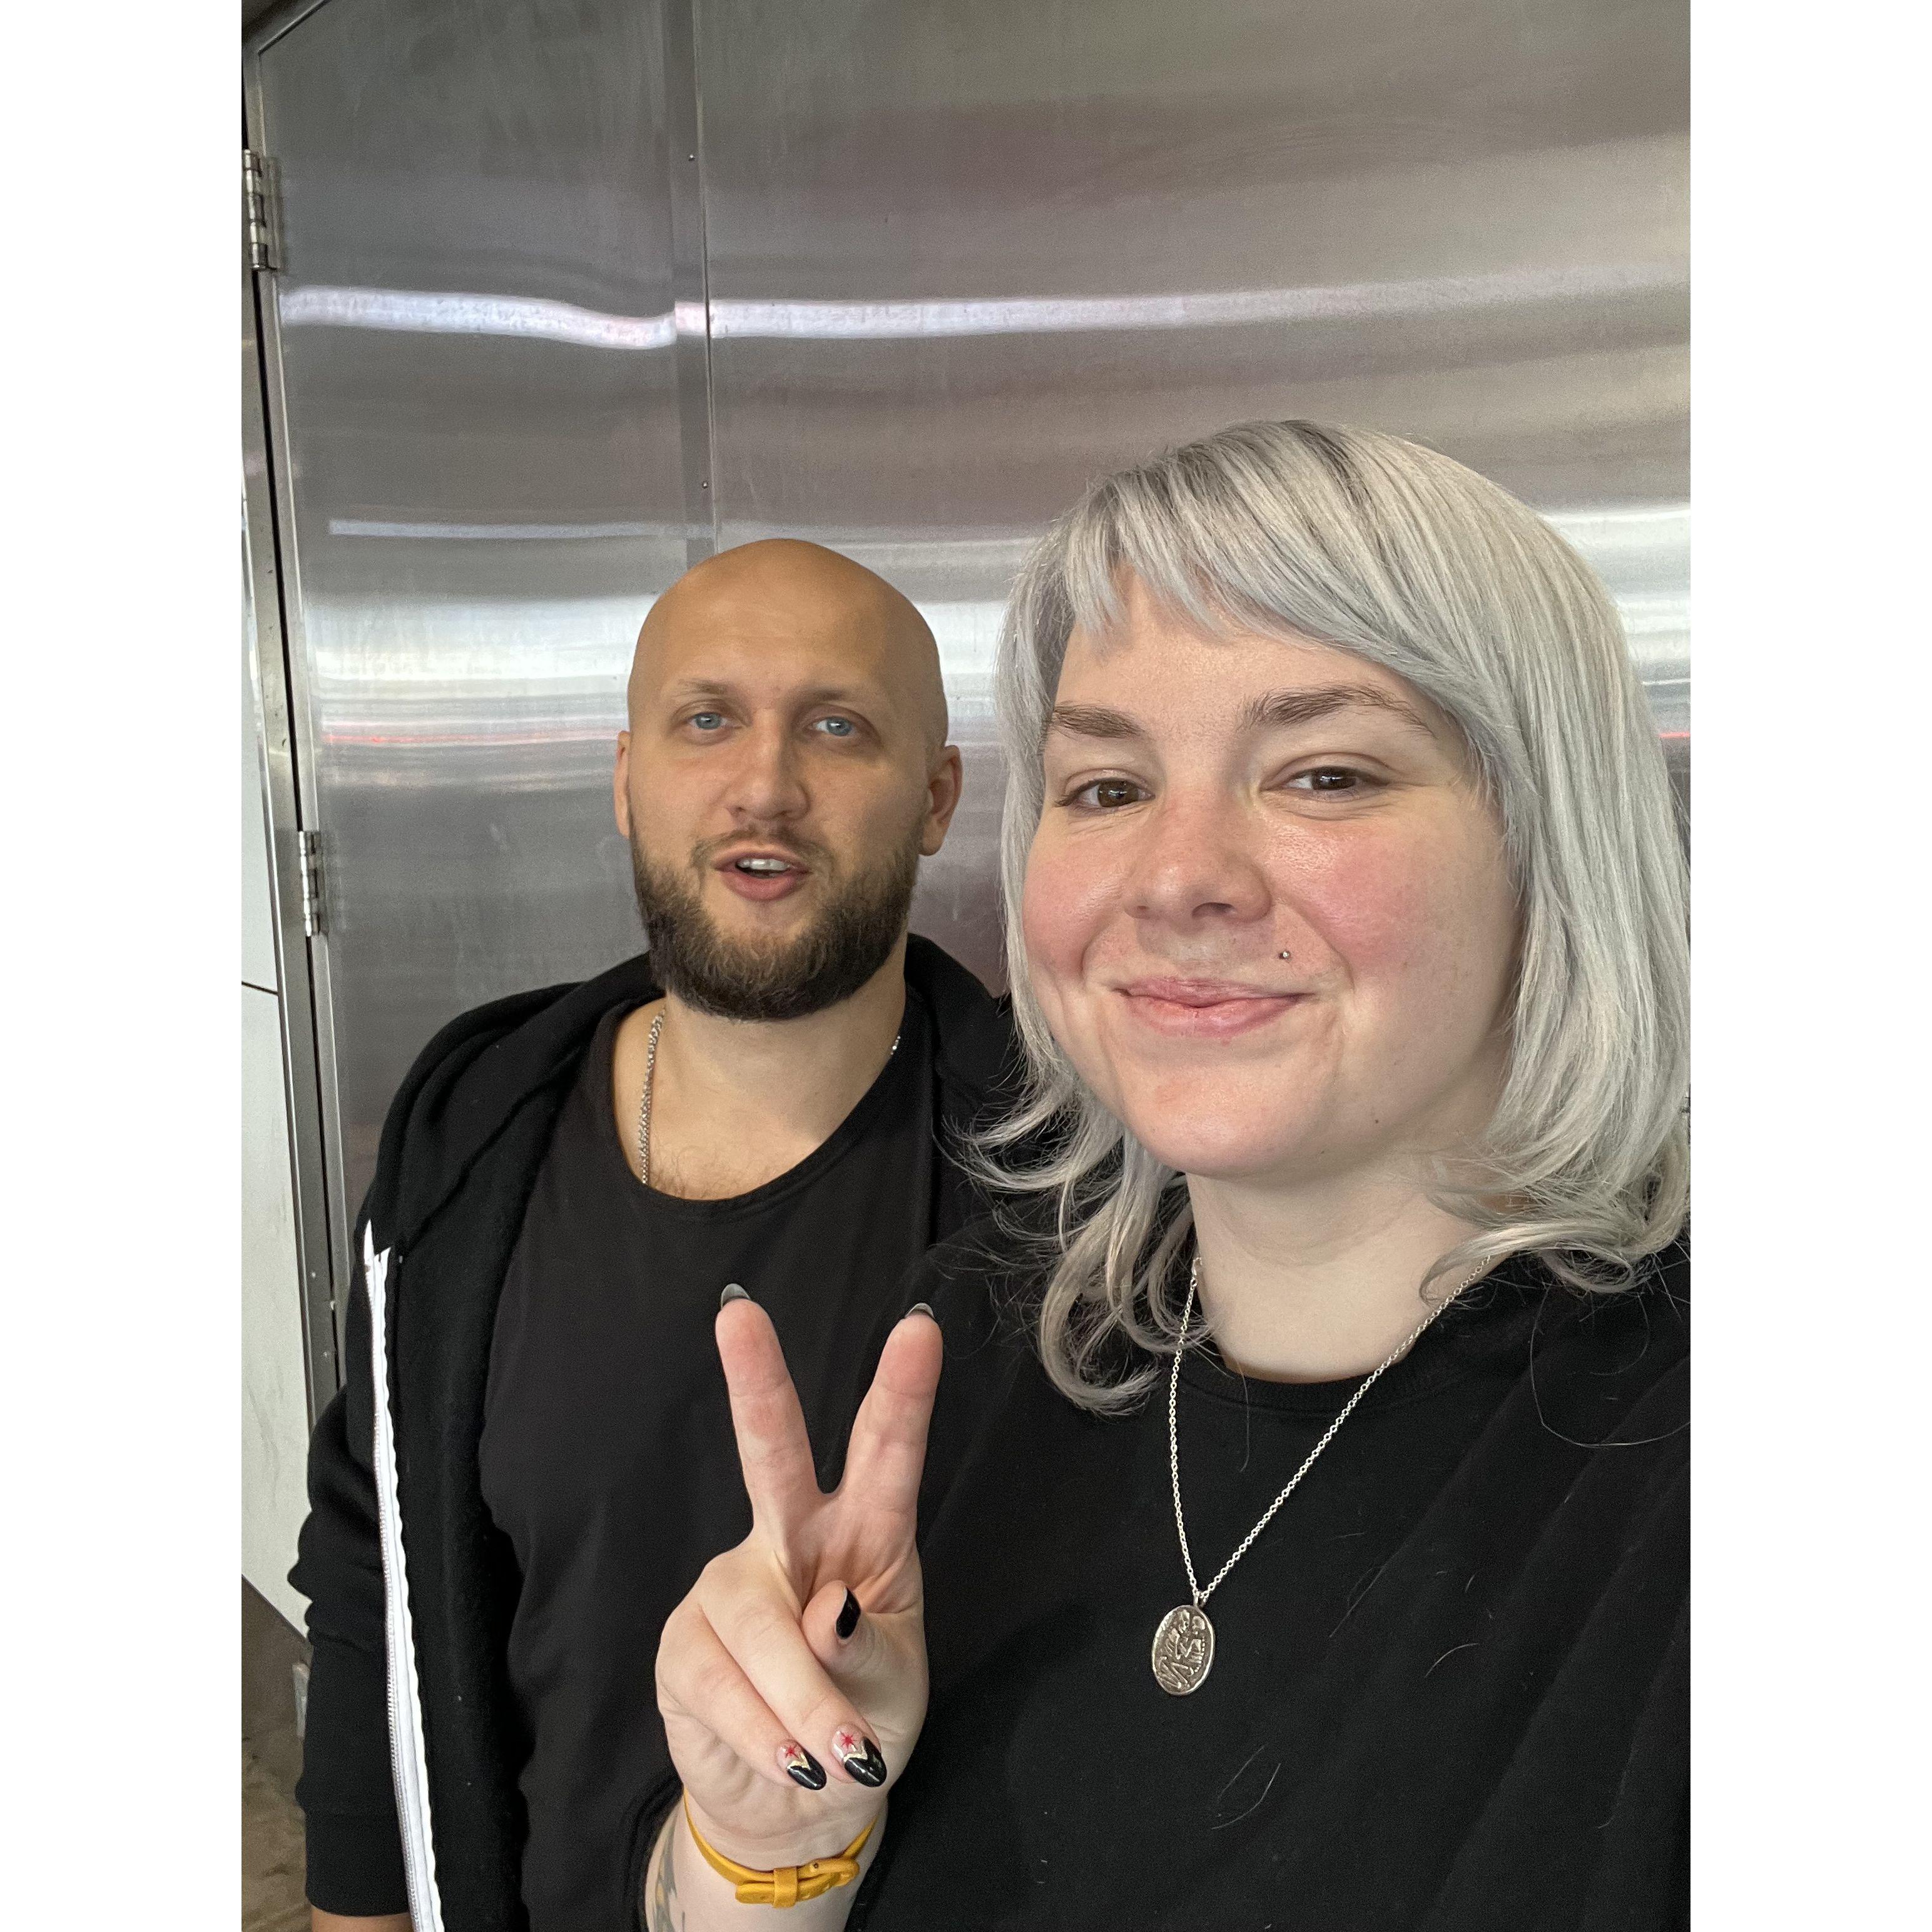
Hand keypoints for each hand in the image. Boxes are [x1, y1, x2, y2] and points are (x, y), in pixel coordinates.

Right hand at [655, 1299, 940, 1870]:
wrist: (798, 1804)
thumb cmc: (861, 1718)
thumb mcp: (894, 1686)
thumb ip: (868, 1647)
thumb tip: (827, 1608)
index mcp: (866, 1532)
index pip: (885, 1454)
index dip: (903, 1393)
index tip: (920, 1328)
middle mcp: (792, 1538)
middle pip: (771, 1453)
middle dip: (757, 1382)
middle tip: (738, 1313)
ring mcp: (730, 1585)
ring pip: (761, 1626)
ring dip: (805, 1704)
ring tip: (837, 1753)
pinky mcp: (683, 1644)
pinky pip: (722, 1685)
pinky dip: (766, 1734)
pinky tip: (788, 1756)